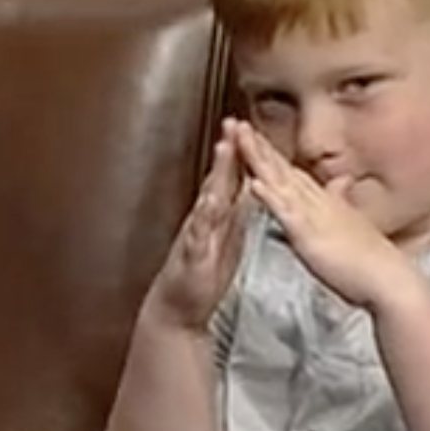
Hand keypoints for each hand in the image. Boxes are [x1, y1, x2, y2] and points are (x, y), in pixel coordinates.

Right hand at [146, 120, 252, 329]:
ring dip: (216, 174)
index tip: (248, 126)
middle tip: (233, 123)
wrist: (178, 308)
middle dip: (226, 152)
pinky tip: (210, 201)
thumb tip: (251, 186)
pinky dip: (205, 216)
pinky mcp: (192, 254)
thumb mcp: (228, 238)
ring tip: (224, 150)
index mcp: (218, 216)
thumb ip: (237, 211)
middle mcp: (204, 220)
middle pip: (218, 180)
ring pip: (208, 198)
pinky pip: (199, 232)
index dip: (240, 153)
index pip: (230, 179)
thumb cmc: (203, 274)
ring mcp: (196, 235)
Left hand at [232, 125, 413, 309]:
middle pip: (281, 168)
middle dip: (258, 145)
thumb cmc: (370, 260)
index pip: (290, 172)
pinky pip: (288, 213)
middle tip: (235, 123)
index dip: (270, 153)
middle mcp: (317, 202)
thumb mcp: (352, 222)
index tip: (252, 136)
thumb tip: (341, 182)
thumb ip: (342, 200)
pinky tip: (255, 182)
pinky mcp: (311, 235)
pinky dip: (271, 197)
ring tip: (239, 136)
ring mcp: (313, 215)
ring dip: (258, 158)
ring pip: (280, 181)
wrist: (389, 280)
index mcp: (323, 202)